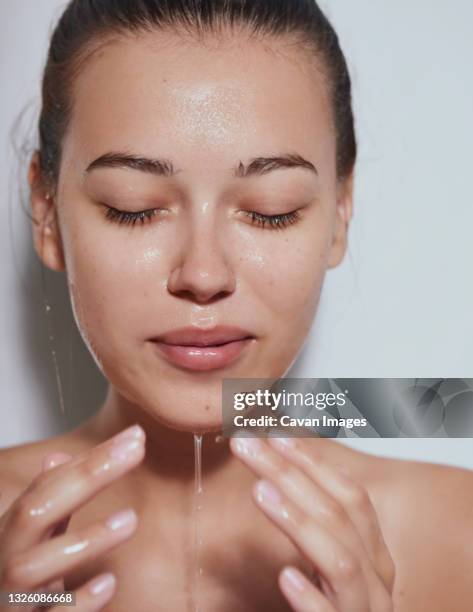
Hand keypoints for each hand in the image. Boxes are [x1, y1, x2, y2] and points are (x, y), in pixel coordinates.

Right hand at [0, 424, 144, 611]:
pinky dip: (77, 603)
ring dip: (83, 541)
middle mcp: (5, 562)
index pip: (47, 486)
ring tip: (130, 519)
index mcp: (12, 535)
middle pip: (33, 514)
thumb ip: (48, 503)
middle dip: (84, 479)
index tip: (134, 437)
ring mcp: (11, 601)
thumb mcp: (32, 542)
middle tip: (134, 452)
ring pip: (31, 569)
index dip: (89, 459)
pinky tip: (108, 583)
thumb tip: (57, 456)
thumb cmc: (18, 588)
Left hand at [230, 436, 394, 611]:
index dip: (313, 461)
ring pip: (342, 560)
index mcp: (373, 553)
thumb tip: (281, 475)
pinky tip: (286, 578)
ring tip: (260, 494)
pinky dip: (313, 597)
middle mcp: (378, 578)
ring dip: (299, 523)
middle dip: (291, 473)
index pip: (349, 494)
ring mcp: (367, 611)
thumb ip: (316, 527)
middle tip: (247, 446)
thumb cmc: (336, 607)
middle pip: (340, 513)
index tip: (273, 434)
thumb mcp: (328, 561)